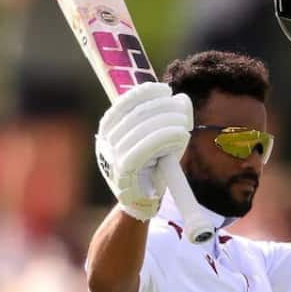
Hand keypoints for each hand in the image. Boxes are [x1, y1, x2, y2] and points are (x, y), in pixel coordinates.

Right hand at [95, 82, 192, 220]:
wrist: (142, 201)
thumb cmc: (152, 166)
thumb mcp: (157, 138)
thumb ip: (165, 119)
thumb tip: (181, 99)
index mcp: (110, 127)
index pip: (125, 102)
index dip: (146, 92)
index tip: (166, 90)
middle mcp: (107, 140)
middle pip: (136, 114)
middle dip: (162, 107)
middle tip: (182, 111)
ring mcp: (112, 156)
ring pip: (141, 130)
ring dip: (167, 122)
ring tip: (184, 124)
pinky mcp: (122, 172)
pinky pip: (143, 149)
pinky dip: (163, 137)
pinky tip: (179, 135)